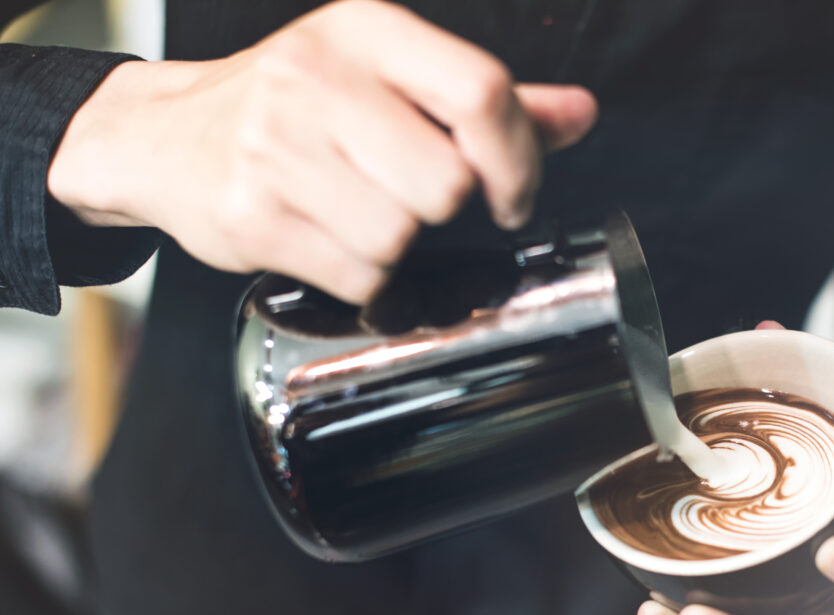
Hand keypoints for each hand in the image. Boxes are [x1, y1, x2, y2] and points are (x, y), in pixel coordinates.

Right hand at [47, 0, 596, 303]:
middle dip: (441, 208)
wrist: (164, 138)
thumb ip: (482, 100)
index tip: (513, 193)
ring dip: (395, 245)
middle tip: (408, 197)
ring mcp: (278, 148)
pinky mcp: (254, 215)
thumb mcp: (383, 75)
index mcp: (366, 31)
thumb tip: (580, 114)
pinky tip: (328, 237)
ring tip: (354, 212)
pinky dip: (360, 275)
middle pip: (447, 183)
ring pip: (401, 237)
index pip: (482, 92)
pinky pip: (358, 276)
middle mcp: (319, 78)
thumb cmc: (288, 105)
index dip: (519, 159)